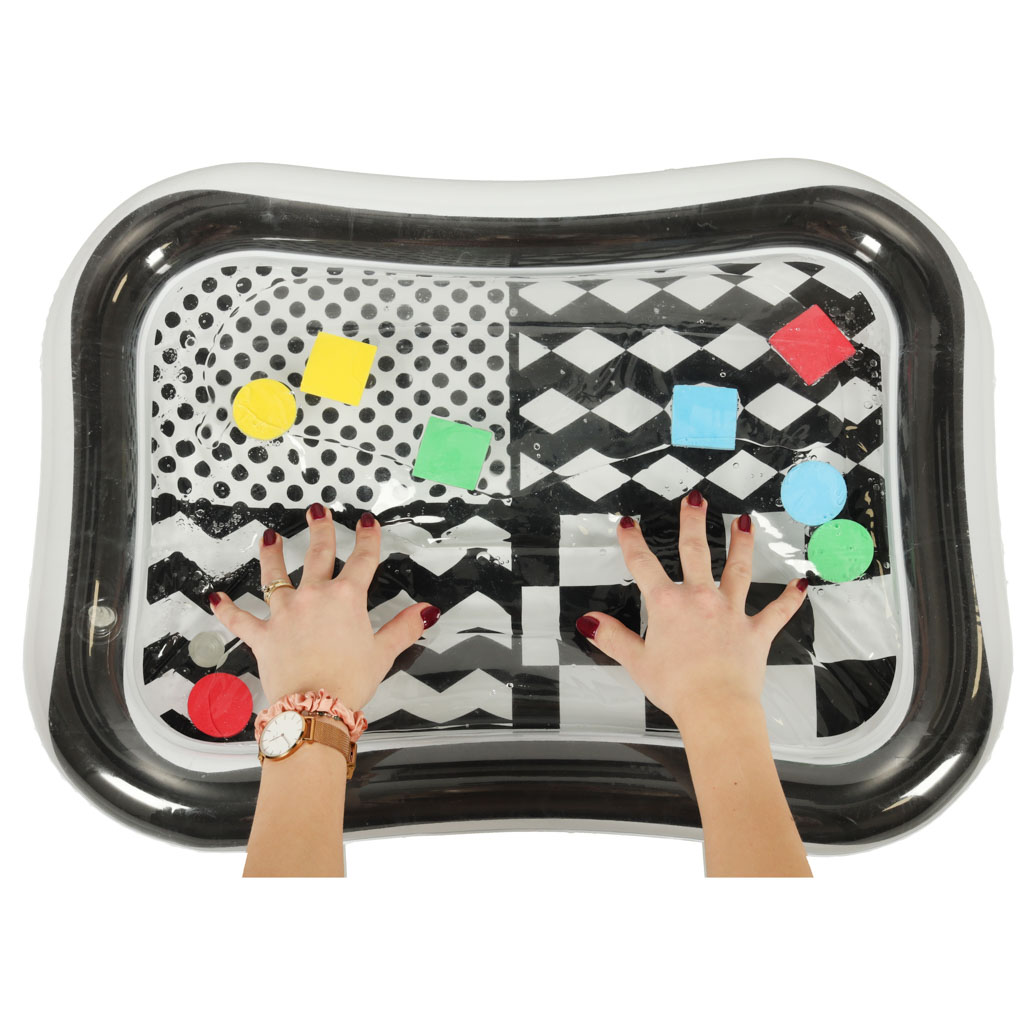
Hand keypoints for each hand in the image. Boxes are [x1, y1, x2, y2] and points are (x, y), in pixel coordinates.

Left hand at [207, 506, 439, 707]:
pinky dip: (226, 609)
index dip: (368, 537)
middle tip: (317, 511)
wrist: (314, 708)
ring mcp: (285, 614)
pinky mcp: (263, 635)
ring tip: (268, 537)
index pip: (363, 559)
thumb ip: (405, 627)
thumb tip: (427, 610)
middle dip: (320, 530)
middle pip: (317, 555)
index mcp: (346, 598)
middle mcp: (314, 597)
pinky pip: (240, 619)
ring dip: (270, 555)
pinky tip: (216, 597)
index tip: (368, 522)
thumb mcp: (383, 653)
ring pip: (274, 576)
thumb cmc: (349, 682)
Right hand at [576, 492, 806, 722]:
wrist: (716, 708)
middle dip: (693, 523)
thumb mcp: (636, 662)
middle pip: (696, 552)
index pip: (643, 565)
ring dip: (741, 544)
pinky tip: (800, 584)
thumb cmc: (677, 687)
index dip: (632, 542)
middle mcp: (700, 599)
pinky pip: (777, 612)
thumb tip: (589, 621)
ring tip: (743, 522)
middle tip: (695, 499)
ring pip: (738, 570)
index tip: (628, 523)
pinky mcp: (755, 632)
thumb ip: (613, 637)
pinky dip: (790, 598)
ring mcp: (731, 613)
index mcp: (668, 605)